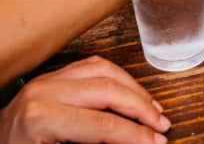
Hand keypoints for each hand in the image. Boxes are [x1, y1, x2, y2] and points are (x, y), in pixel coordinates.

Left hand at [0, 56, 168, 143]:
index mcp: (41, 119)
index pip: (103, 124)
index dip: (136, 135)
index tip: (157, 143)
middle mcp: (43, 93)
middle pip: (108, 91)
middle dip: (141, 109)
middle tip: (162, 126)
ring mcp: (46, 81)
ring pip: (104, 71)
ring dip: (134, 90)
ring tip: (152, 109)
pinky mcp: (49, 78)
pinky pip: (91, 66)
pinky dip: (117, 78)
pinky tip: (130, 93)